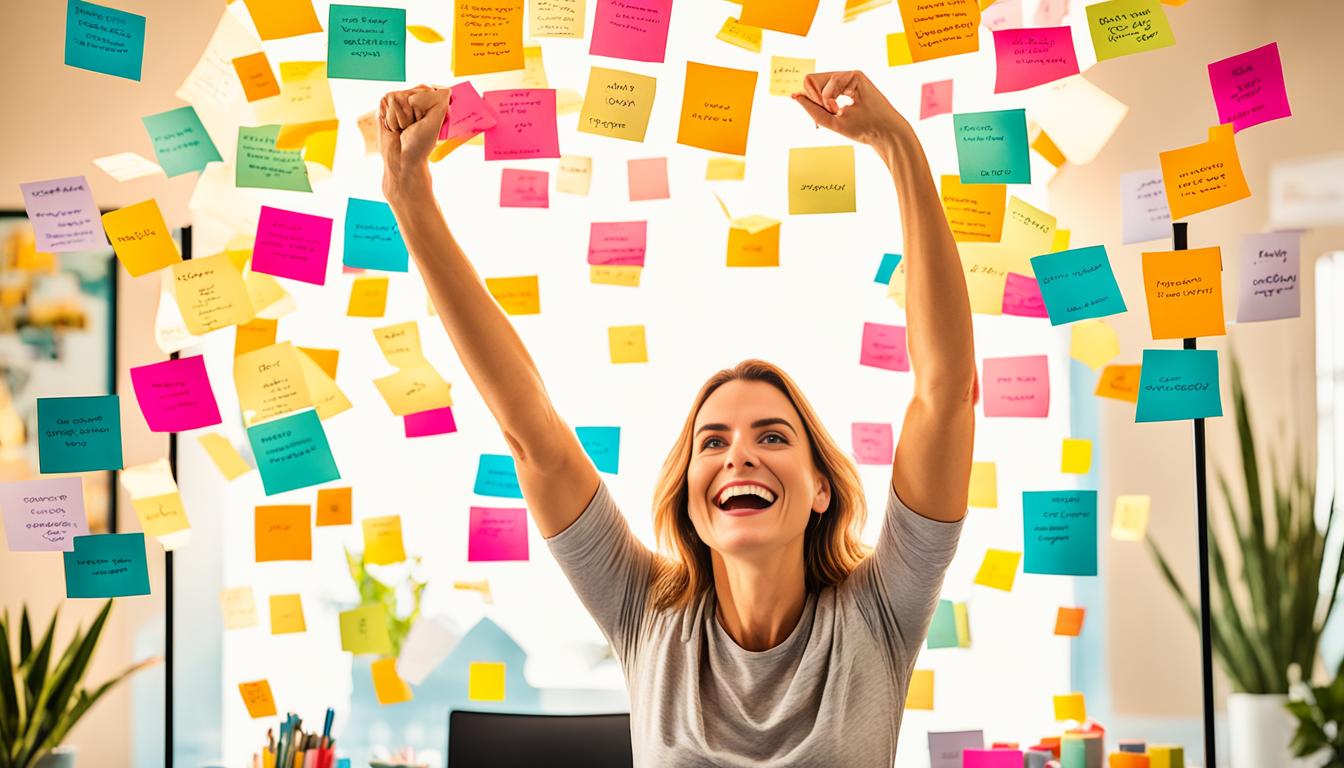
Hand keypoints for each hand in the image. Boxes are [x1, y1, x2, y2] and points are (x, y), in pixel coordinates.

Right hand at [379, 85, 449, 201]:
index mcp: (431, 102)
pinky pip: (390, 101)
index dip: (429, 105)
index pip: (431, 89)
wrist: (401, 158)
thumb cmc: (420, 144)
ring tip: (403, 128)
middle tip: (414, 126)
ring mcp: (400, 99)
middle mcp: (415, 97)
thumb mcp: (437, 121)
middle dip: (416, 112)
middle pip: (416, 91)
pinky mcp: (385, 103)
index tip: (428, 121)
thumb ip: (441, 101)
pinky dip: (393, 118)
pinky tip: (394, 127)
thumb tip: (442, 87)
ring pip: (402, 97)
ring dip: (403, 118)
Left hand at [791, 71, 911, 148]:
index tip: (821, 118)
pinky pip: (831, 80)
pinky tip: (840, 108)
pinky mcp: (856, 74)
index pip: (811, 87)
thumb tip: (794, 95)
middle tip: (829, 113)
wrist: (882, 132)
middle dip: (813, 99)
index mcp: (837, 91)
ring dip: (822, 101)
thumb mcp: (830, 120)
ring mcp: (849, 76)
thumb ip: (812, 108)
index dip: (810, 101)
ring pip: (815, 80)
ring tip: (837, 112)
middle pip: (809, 80)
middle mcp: (842, 81)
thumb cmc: (861, 129)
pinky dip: (829, 97)